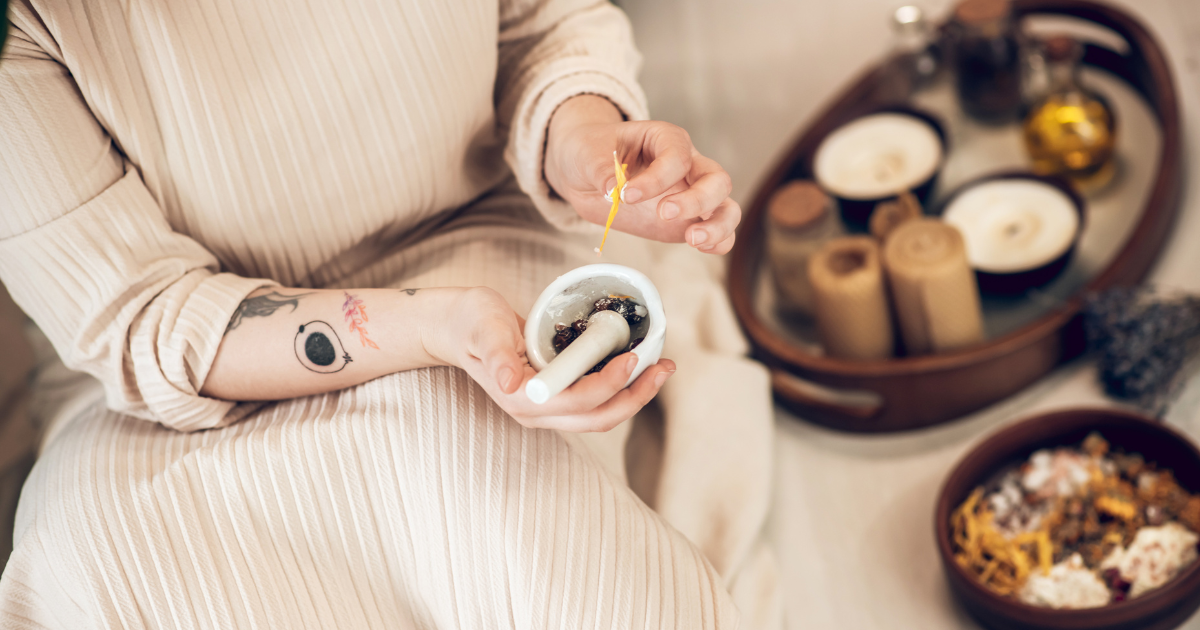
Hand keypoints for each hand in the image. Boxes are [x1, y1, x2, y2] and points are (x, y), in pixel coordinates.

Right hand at [425, 287, 674, 431]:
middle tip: (665, 367)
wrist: (458, 327)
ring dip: (635, 394)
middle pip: (598, 417)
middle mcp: (538, 412)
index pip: (577, 401)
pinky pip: (597, 400)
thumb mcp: (484, 329)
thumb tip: (512, 383)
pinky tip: (638, 365)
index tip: (632, 356)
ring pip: (601, 414)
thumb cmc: (471, 323)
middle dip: (636, 396)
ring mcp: (549, 409)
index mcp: (522, 400)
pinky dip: (622, 386)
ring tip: (662, 367)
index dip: (609, 383)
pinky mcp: (557, 397)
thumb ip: (497, 355)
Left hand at [545, 95, 740, 253]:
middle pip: (715, 179)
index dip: (656, 178)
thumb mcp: (587, 153)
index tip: (626, 195)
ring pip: (726, 207)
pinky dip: (717, 242)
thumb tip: (610, 189)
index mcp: (665, 139)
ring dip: (717, 225)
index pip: (677, 156)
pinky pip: (717, 233)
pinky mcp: (687, 222)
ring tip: (692, 239)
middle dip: (696, 200)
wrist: (586, 173)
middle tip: (664, 213)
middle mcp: (688, 165)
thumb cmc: (592, 152)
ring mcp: (691, 195)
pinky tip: (701, 248)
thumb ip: (600, 169)